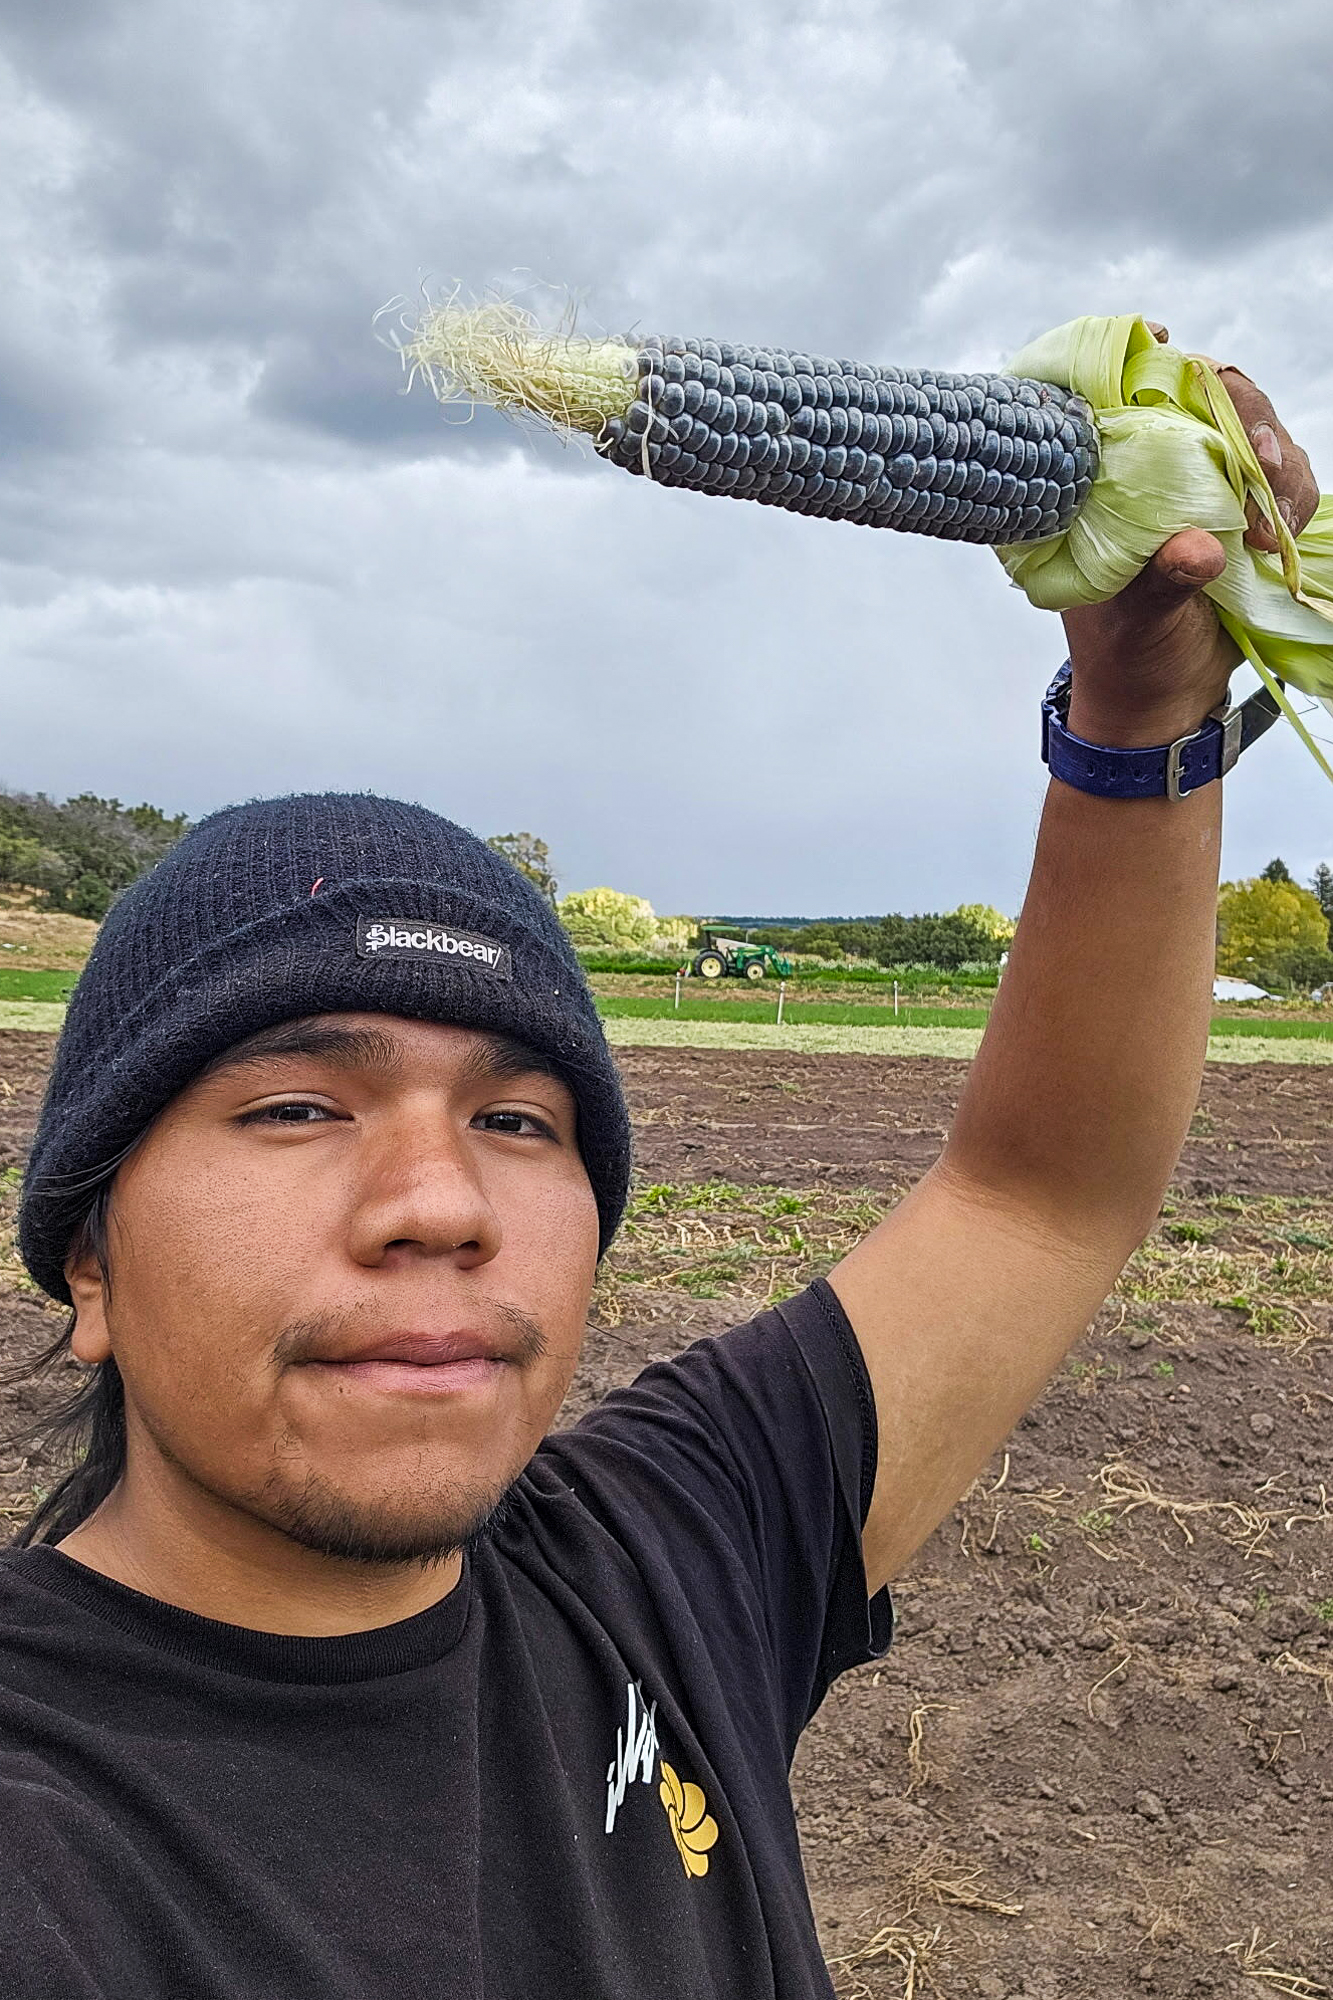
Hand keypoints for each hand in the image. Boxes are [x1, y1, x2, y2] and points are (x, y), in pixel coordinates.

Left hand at [1059, 322, 1320, 748]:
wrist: (1161, 701)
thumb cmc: (1127, 655)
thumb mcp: (1133, 620)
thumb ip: (1160, 580)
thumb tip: (1198, 549)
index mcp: (1103, 482)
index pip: (1113, 394)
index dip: (1135, 357)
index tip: (1160, 342)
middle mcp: (1152, 469)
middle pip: (1202, 394)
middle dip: (1241, 414)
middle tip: (1262, 463)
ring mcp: (1202, 484)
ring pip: (1252, 427)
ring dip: (1275, 460)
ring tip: (1272, 522)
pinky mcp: (1245, 507)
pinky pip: (1285, 473)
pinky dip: (1294, 493)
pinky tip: (1280, 535)